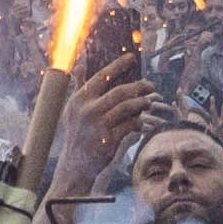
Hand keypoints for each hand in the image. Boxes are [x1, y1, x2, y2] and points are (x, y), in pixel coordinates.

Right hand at [54, 59, 158, 199]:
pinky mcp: (109, 140)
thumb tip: (80, 63)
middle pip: (120, 91)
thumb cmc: (76, 134)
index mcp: (79, 100)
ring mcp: (99, 125)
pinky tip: (140, 122)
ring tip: (147, 103)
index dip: (118, 65)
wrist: (74, 166)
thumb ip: (78, 86)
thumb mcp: (72, 109)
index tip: (131, 57)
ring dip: (141, 103)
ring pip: (128, 107)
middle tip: (150, 86)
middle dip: (139, 86)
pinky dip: (138, 121)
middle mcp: (88, 111)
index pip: (101, 76)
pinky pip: (130, 124)